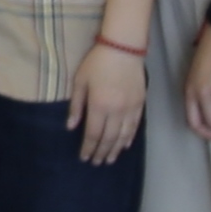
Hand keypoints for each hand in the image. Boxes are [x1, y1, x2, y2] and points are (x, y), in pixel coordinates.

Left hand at [71, 40, 147, 164]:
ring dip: (115, 149)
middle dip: (101, 152)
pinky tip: (124, 146)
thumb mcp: (80, 81)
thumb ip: (76, 106)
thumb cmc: (97, 62)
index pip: (93, 133)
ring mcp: (130, 108)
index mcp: (99, 105)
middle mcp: (116, 110)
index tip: (84, 157)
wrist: (124, 48)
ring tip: (109, 159)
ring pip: (123, 135)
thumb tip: (70, 127)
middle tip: (96, 162)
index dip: (88, 147)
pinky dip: (128, 138)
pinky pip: (135, 126)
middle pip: (108, 138)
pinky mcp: (140, 104)